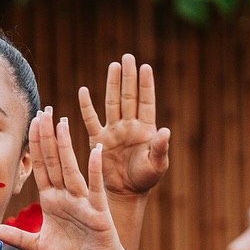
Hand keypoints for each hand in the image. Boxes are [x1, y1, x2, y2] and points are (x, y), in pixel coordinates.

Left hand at [0, 111, 126, 249]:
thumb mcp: (36, 247)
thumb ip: (16, 237)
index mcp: (52, 200)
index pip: (41, 167)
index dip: (35, 145)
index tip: (32, 122)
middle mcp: (66, 196)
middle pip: (54, 161)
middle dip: (48, 136)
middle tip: (45, 110)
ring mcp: (82, 201)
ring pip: (71, 169)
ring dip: (66, 146)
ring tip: (62, 122)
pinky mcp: (98, 211)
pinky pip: (95, 187)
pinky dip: (94, 170)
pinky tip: (94, 151)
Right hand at [77, 56, 170, 198]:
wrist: (125, 192)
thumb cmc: (145, 179)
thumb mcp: (157, 165)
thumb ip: (160, 148)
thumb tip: (166, 131)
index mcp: (146, 129)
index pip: (146, 102)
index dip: (146, 85)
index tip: (145, 67)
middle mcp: (129, 125)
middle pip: (128, 96)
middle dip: (128, 77)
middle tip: (127, 57)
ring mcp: (114, 130)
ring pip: (112, 102)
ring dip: (112, 84)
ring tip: (113, 65)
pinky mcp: (99, 139)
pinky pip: (91, 120)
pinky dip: (87, 106)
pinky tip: (83, 91)